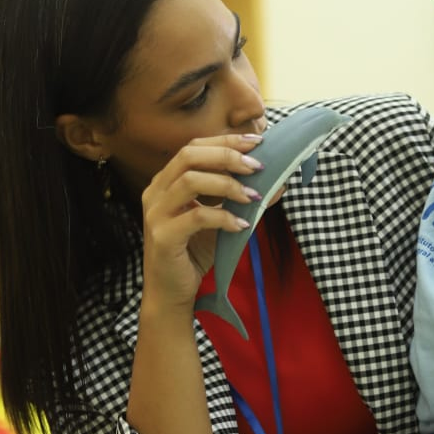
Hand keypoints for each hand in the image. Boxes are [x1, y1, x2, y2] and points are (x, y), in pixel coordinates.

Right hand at [139, 133, 263, 312]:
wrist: (172, 293)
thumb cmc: (194, 253)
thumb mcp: (222, 220)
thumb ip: (242, 200)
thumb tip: (278, 184)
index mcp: (166, 182)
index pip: (194, 147)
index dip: (225, 141)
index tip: (256, 143)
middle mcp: (156, 192)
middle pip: (189, 155)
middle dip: (227, 155)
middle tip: (256, 167)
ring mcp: (156, 214)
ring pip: (190, 180)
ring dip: (227, 184)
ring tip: (252, 196)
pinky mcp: (163, 237)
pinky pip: (196, 217)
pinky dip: (224, 217)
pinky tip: (242, 225)